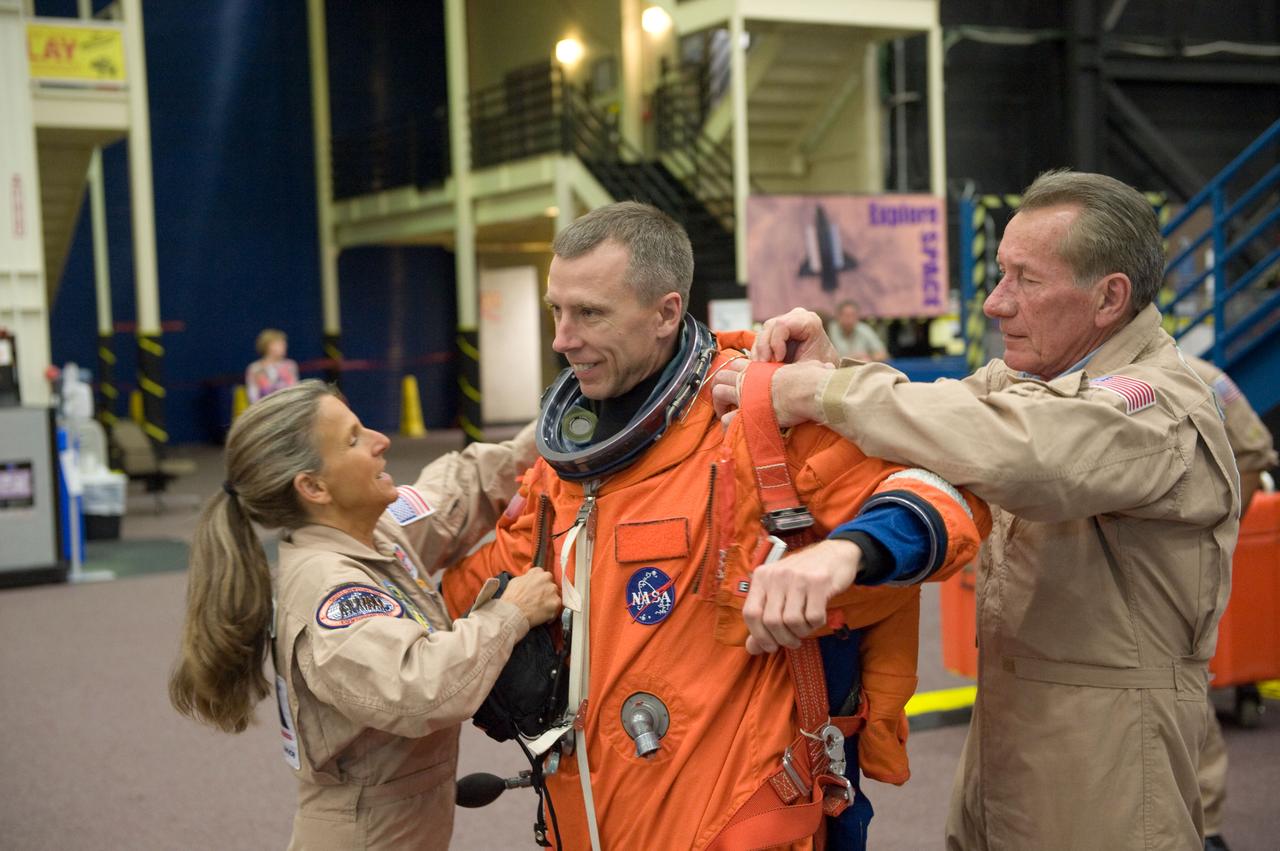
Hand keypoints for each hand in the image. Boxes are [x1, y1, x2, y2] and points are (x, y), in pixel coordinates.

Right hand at [501, 568, 560, 626]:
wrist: (513, 612)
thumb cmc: (512, 599)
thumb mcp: (516, 581)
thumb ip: (526, 577)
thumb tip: (528, 579)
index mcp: (537, 572)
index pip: (542, 574)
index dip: (539, 583)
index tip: (537, 588)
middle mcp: (547, 578)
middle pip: (550, 585)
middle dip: (546, 592)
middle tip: (538, 600)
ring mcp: (552, 591)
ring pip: (555, 595)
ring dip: (549, 601)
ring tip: (539, 608)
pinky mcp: (556, 603)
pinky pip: (557, 607)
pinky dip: (551, 612)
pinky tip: (542, 614)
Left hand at [711, 360, 832, 427]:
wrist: (810, 391)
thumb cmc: (812, 379)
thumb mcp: (810, 367)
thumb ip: (812, 367)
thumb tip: (828, 367)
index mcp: (760, 368)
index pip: (735, 364)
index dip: (732, 373)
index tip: (736, 383)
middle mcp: (748, 379)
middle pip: (720, 376)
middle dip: (719, 387)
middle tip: (724, 401)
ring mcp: (745, 394)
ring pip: (717, 393)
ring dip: (718, 404)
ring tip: (723, 415)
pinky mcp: (747, 412)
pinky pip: (727, 419)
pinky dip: (727, 425)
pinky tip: (732, 430)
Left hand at [742, 539, 861, 654]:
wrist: (834, 553)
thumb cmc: (803, 577)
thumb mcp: (779, 592)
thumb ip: (764, 619)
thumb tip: (752, 649)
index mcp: (761, 577)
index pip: (750, 613)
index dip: (759, 636)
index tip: (771, 647)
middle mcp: (776, 575)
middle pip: (771, 621)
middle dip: (783, 639)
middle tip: (793, 641)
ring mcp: (797, 577)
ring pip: (792, 621)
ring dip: (800, 633)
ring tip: (805, 628)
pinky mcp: (819, 582)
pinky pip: (813, 617)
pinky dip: (815, 625)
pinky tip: (817, 618)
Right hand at [752, 309, 839, 365]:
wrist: (822, 369)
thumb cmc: (820, 367)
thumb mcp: (809, 367)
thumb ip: (794, 364)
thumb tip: (778, 364)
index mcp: (809, 321)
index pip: (782, 325)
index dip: (775, 343)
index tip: (778, 360)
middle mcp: (796, 316)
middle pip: (770, 327)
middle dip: (764, 349)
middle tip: (765, 367)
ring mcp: (785, 321)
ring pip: (763, 333)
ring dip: (759, 352)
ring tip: (763, 369)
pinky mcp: (776, 330)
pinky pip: (761, 339)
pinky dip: (759, 353)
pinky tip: (761, 366)